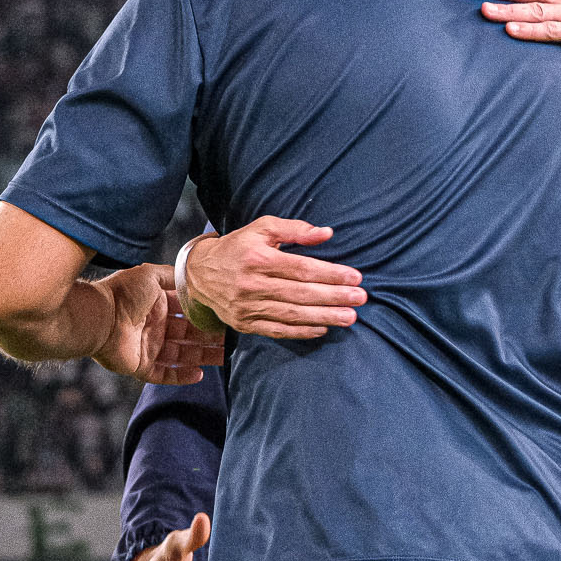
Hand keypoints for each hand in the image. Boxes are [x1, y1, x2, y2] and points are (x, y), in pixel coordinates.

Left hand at [89, 264, 225, 383]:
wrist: (98, 318)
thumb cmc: (122, 293)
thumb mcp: (151, 275)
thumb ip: (173, 275)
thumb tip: (193, 275)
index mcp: (157, 306)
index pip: (187, 312)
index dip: (205, 316)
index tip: (224, 318)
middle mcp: (154, 327)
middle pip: (188, 335)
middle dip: (209, 338)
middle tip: (231, 340)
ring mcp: (148, 348)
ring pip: (181, 355)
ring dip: (202, 356)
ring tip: (223, 358)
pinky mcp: (141, 366)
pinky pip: (165, 374)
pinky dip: (182, 376)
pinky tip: (200, 374)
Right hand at [184, 218, 365, 339]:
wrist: (200, 273)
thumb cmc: (238, 247)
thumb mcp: (262, 228)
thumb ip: (295, 229)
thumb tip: (326, 233)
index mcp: (258, 259)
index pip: (302, 269)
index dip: (331, 274)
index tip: (356, 277)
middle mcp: (252, 285)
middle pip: (300, 294)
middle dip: (334, 297)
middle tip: (360, 299)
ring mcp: (247, 308)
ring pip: (292, 315)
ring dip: (324, 317)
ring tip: (350, 317)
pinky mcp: (245, 324)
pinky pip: (277, 330)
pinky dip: (302, 332)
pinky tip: (323, 328)